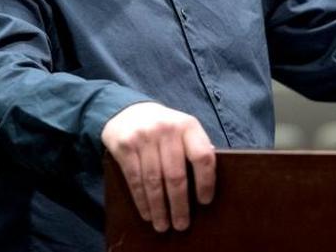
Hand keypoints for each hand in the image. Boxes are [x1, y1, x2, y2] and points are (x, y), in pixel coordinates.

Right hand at [101, 102, 215, 232]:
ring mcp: (144, 137)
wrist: (127, 111)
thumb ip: (196, 147)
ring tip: (163, 224)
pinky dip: (142, 200)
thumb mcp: (183, 129)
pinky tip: (147, 213)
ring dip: (159, 207)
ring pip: (154, 181)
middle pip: (176, 175)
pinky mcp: (124, 146)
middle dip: (179, 204)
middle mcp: (166, 129)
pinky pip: (135, 179)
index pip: (202, 156)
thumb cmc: (164, 127)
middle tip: (182, 224)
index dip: (206, 182)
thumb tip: (210, 178)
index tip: (204, 202)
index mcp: (187, 126)